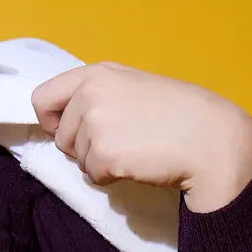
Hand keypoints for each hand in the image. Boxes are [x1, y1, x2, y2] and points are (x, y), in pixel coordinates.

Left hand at [30, 61, 251, 208]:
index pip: (42, 98)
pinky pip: (92, 176)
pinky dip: (111, 177)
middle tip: (121, 141)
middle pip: (60, 136)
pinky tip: (137, 163)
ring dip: (99, 162)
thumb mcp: (133, 87)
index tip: (66, 128)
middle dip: (83, 146)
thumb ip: (98, 95)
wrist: (209, 138)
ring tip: (134, 149)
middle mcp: (90, 95)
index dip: (51, 120)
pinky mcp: (104, 155)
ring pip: (76, 158)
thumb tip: (62, 120)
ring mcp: (95, 125)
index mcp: (96, 74)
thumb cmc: (178, 114)